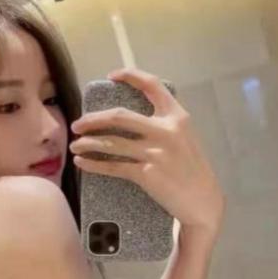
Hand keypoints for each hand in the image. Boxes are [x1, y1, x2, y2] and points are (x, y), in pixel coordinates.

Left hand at [69, 68, 225, 232]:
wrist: (202, 202)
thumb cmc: (192, 171)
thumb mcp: (185, 139)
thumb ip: (164, 125)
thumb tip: (131, 119)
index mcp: (177, 117)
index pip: (152, 85)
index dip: (130, 76)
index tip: (111, 76)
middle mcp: (166, 131)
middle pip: (120, 116)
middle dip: (93, 119)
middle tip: (78, 124)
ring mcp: (156, 152)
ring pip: (112, 143)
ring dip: (88, 143)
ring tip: (75, 145)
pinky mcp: (147, 174)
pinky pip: (113, 166)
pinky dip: (94, 165)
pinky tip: (82, 162)